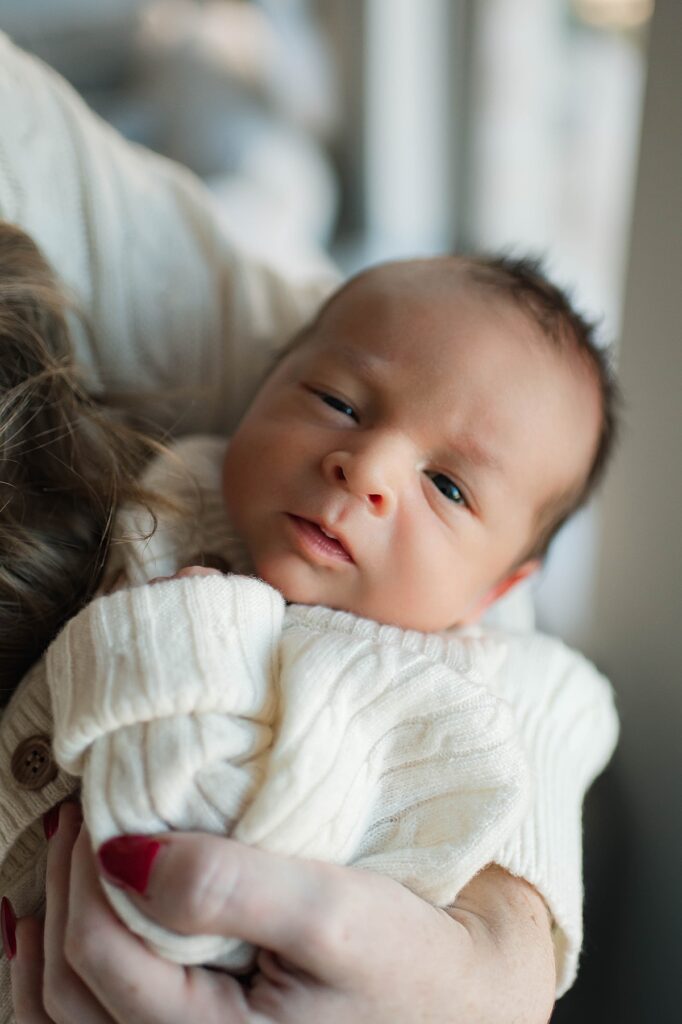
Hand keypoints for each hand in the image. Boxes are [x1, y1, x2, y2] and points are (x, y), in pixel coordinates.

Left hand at [10, 804, 554, 1022]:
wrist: (460, 1002)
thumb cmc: (409, 958)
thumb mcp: (335, 912)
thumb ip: (231, 885)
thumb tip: (121, 855)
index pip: (98, 954)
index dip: (84, 869)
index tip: (98, 801)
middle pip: (71, 988)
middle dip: (63, 889)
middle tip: (76, 815)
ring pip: (70, 1016)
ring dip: (55, 929)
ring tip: (63, 862)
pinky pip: (102, 1021)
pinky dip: (70, 972)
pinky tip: (65, 928)